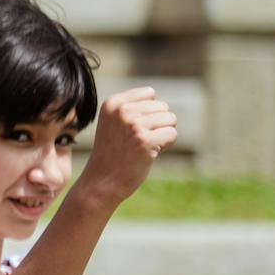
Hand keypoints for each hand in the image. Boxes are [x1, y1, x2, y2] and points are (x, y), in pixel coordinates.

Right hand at [77, 86, 177, 203]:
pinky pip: (172, 134)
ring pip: (170, 119)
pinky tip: (148, 154)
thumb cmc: (113, 153)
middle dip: (156, 124)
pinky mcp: (145, 141)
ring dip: (162, 134)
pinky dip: (165, 145)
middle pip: (162, 106)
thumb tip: (162, 104)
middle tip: (136, 141)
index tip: (132, 128)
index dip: (148, 112)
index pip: (149, 93)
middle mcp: (121, 111)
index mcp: (112, 103)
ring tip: (142, 147)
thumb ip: (133, 108)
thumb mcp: (114, 123)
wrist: (101, 182)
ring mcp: (133, 125)